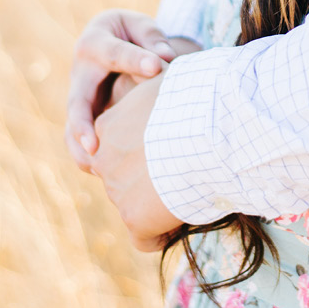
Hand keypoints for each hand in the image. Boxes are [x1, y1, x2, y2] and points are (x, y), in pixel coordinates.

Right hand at [66, 10, 176, 170]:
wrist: (110, 37)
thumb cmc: (130, 32)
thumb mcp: (139, 24)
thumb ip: (151, 37)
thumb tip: (165, 58)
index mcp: (94, 43)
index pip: (115, 53)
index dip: (136, 60)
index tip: (158, 66)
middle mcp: (80, 73)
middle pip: (77, 101)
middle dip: (84, 124)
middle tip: (94, 146)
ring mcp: (79, 96)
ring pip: (72, 127)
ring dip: (80, 148)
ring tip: (95, 168)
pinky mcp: (84, 113)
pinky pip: (77, 137)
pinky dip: (84, 155)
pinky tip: (101, 172)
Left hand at [90, 76, 181, 251]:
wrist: (205, 129)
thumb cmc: (193, 98)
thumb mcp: (167, 80)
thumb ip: (155, 85)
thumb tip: (167, 67)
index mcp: (106, 126)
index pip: (116, 146)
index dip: (143, 150)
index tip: (169, 149)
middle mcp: (104, 161)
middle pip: (123, 177)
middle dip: (148, 179)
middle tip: (183, 171)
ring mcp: (117, 192)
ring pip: (135, 208)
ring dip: (158, 205)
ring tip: (192, 191)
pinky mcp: (134, 220)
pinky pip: (144, 239)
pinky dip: (160, 235)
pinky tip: (178, 222)